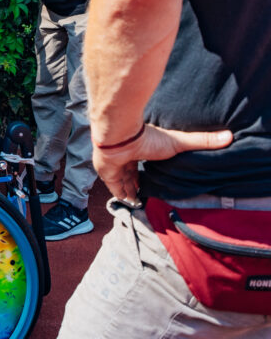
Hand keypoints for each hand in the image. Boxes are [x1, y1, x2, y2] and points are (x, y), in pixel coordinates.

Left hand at [93, 124, 232, 203]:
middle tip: (147, 195)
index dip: (148, 171)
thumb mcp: (179, 142)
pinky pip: (114, 188)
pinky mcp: (108, 175)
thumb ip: (201, 141)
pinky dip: (121, 195)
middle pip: (132, 173)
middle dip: (138, 183)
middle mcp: (127, 157)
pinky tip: (128, 202)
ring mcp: (115, 166)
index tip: (156, 180)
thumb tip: (230, 136)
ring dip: (130, 191)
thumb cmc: (149, 138)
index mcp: (141, 148)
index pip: (144, 162)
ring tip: (139, 203)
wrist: (121, 138)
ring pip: (123, 181)